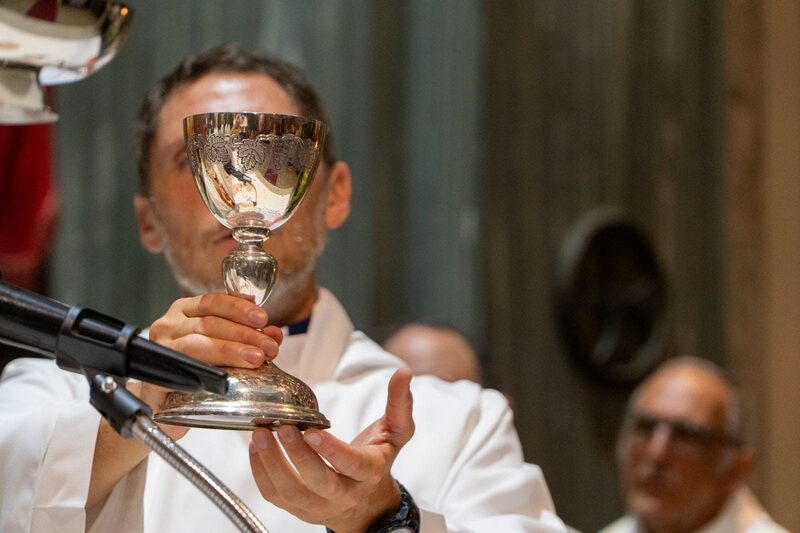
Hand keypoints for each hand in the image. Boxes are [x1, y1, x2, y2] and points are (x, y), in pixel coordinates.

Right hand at [141, 293, 283, 437]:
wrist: (166, 405)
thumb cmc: (196, 371)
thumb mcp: (222, 346)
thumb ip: (248, 336)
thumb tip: (273, 334)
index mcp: (185, 311)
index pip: (213, 301)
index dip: (239, 308)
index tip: (262, 319)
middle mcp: (169, 325)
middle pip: (209, 323)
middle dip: (244, 334)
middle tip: (269, 347)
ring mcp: (161, 350)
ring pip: (198, 343)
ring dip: (231, 350)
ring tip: (256, 358)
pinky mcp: (155, 377)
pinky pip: (184, 370)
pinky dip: (208, 372)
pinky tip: (226, 377)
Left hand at [249, 368, 414, 532]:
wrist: (367, 504)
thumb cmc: (378, 459)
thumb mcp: (397, 432)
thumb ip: (400, 402)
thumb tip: (404, 372)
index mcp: (370, 472)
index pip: (353, 465)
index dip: (332, 451)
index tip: (313, 431)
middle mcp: (345, 493)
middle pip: (319, 482)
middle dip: (298, 456)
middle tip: (281, 428)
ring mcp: (320, 505)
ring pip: (292, 492)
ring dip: (272, 464)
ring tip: (260, 434)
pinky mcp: (299, 508)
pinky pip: (276, 496)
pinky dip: (261, 473)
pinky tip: (256, 448)